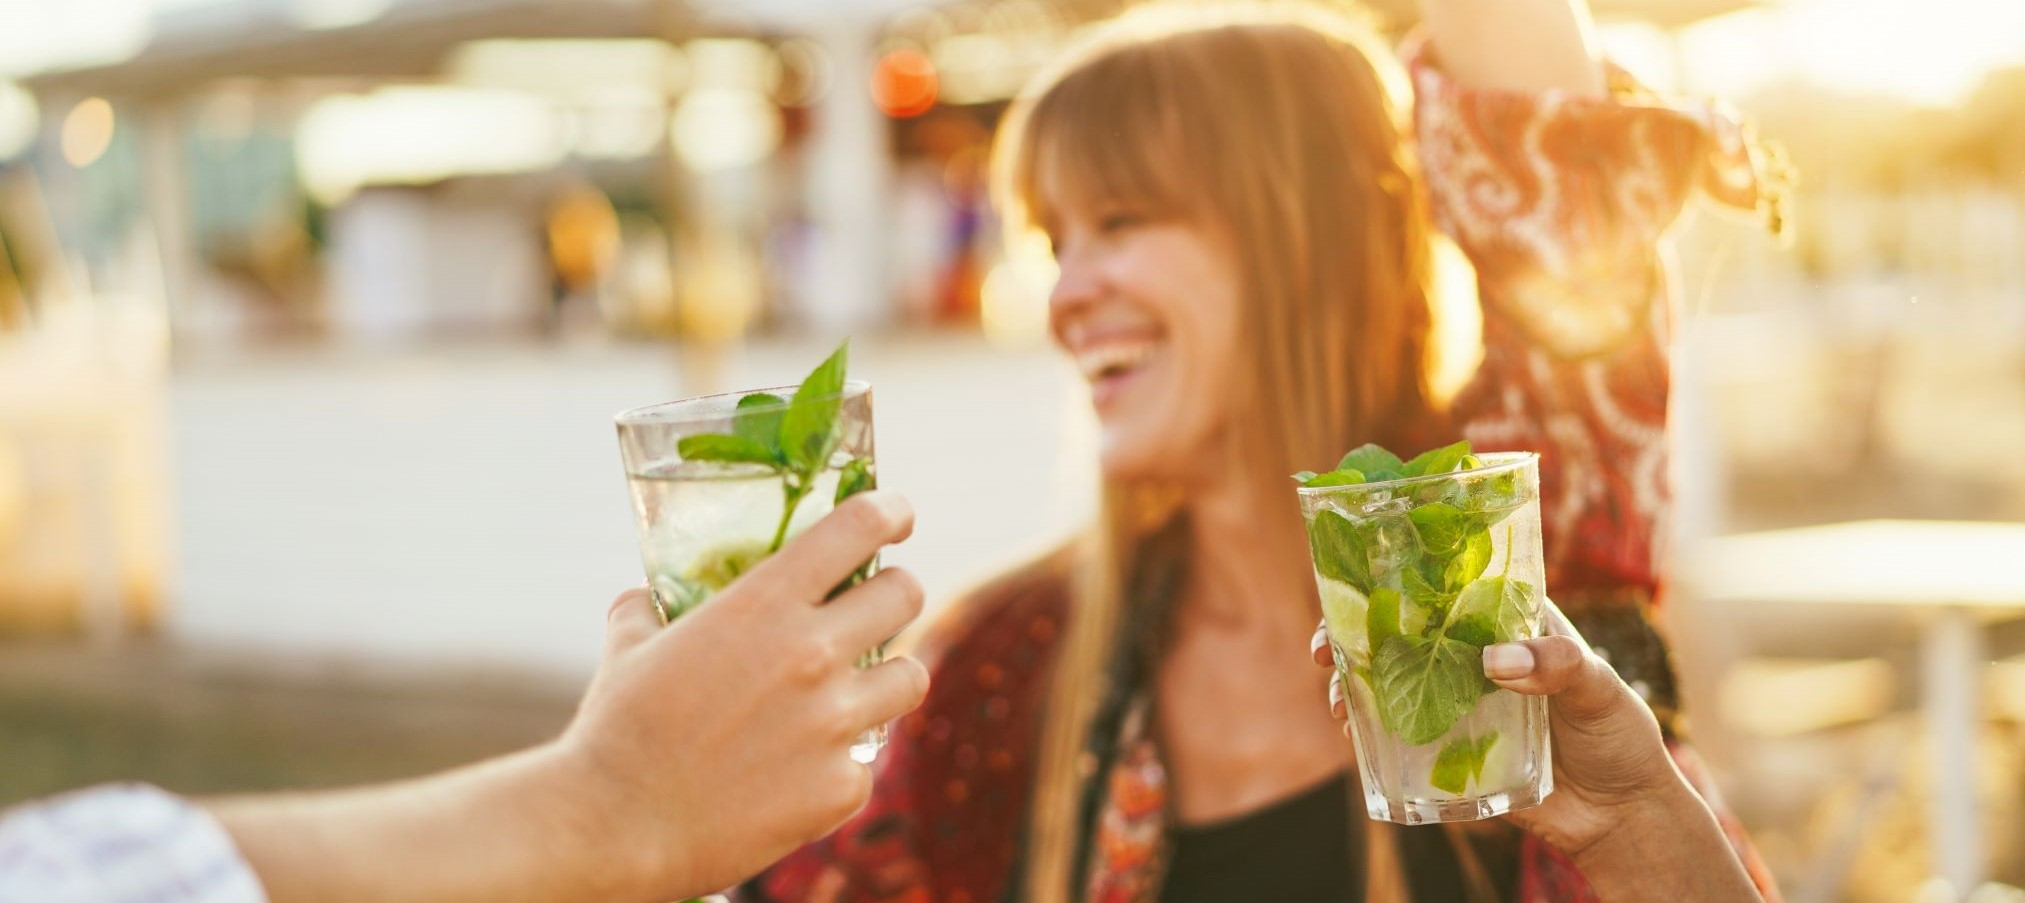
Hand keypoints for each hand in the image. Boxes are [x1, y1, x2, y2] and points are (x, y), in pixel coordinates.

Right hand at [555, 491, 930, 898]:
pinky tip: (802, 769)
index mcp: (765, 603)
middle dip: (894, 593)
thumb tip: (647, 597)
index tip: (895, 516)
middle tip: (874, 606)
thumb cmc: (617, 730)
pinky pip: (866, 761)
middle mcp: (814, 654)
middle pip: (905, 594)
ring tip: (858, 689)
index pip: (860, 525)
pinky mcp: (841, 786)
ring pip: (910, 677)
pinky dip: (841, 762)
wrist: (615, 827)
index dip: (889, 512)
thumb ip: (649, 609)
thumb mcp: (629, 646)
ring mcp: (835, 723)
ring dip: (887, 676)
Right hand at [1311, 600, 1679, 855]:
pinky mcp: (1451, 753)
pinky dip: (1370, 732)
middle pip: (1403, 633)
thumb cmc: (1621, 739)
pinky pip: (1401, 738)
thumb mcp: (1600, 689)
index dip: (1400, 579)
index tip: (1362, 582)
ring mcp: (1458, 706)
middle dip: (1355, 634)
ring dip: (1354, 686)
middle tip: (1326, 649)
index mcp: (1509, 625)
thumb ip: (1557, 665)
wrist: (1622, 817)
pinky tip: (1353, 734)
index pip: (1449, 588)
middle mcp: (1474, 659)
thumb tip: (1494, 660)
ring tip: (1336, 701)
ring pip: (1392, 684)